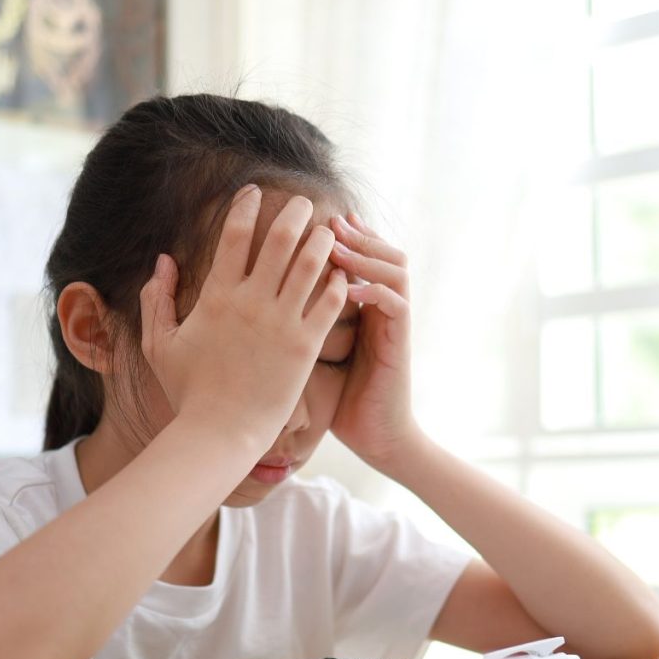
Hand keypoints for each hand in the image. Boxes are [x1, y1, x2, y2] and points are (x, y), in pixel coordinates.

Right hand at [138, 188, 347, 451]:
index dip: (246, 207)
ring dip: (322, 241)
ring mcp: (282, 323)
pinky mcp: (306, 347)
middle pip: (280, 240)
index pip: (234, 235)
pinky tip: (343, 275)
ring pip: (310, 265)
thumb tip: (161, 260)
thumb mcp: (159, 344)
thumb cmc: (189, 392)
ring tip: (331, 231)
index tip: (256, 191)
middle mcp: (251, 302)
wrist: (220, 433)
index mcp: (217, 296)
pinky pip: (330, 305)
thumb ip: (155, 300)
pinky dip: (339, 284)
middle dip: (295, 214)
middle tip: (306, 203)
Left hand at [327, 213, 421, 471]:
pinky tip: (348, 287)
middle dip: (358, 234)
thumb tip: (260, 304)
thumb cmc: (340, 403)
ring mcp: (393, 324)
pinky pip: (393, 304)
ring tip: (339, 245)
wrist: (375, 437)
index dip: (346, 236)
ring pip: (394, 269)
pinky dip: (374, 290)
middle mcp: (382, 311)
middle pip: (383, 252)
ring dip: (367, 254)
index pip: (362, 259)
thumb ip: (302, 325)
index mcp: (364, 311)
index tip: (316, 221)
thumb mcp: (316, 357)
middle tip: (331, 222)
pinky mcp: (398, 343)